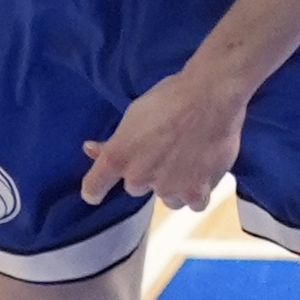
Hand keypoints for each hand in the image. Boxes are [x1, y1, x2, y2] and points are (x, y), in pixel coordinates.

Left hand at [80, 61, 250, 212]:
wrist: (211, 95)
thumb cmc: (171, 98)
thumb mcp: (133, 116)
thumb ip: (112, 142)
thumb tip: (89, 149)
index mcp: (118, 156)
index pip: (93, 188)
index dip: (95, 190)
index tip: (98, 192)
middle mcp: (138, 177)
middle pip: (137, 188)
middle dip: (149, 174)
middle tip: (166, 151)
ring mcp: (167, 187)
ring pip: (167, 198)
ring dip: (175, 186)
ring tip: (189, 158)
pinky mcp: (195, 192)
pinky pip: (193, 204)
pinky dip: (199, 192)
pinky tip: (204, 171)